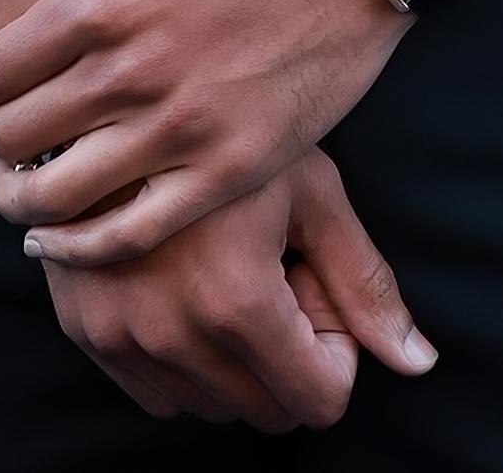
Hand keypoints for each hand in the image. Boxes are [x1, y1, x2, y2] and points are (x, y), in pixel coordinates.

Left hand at [0, 0, 411, 261]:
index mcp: (99, 2)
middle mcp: (133, 75)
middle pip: (14, 137)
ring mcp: (183, 132)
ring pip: (62, 200)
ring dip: (21, 199)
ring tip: (15, 184)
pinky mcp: (230, 173)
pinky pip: (133, 235)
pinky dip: (84, 246)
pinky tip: (62, 234)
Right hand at [42, 147, 438, 429]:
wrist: (108, 89)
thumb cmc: (222, 123)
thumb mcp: (309, 187)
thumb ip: (364, 281)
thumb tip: (418, 362)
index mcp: (236, 301)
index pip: (320, 400)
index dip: (333, 344)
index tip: (310, 277)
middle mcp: (172, 333)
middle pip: (268, 413)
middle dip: (286, 354)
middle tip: (270, 268)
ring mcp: (120, 335)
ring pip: (212, 407)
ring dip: (232, 358)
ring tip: (221, 266)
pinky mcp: (85, 330)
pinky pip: (156, 392)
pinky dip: (181, 357)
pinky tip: (179, 281)